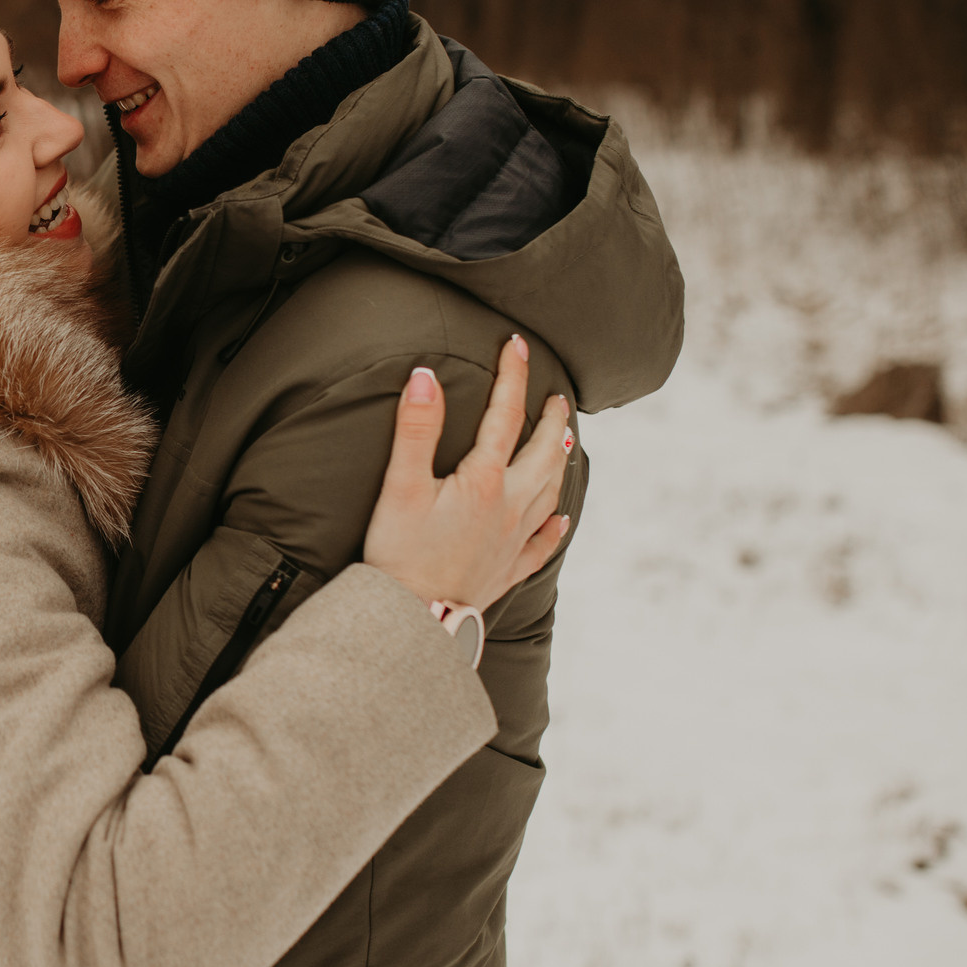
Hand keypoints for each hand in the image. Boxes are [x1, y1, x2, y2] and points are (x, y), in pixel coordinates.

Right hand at [363, 335, 574, 611]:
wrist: (412, 621)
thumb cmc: (400, 555)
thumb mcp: (400, 486)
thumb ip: (415, 429)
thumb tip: (425, 374)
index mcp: (484, 481)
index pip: (504, 415)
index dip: (512, 375)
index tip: (518, 344)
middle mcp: (509, 507)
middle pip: (543, 453)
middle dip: (552, 420)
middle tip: (558, 397)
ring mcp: (513, 540)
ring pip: (550, 492)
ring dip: (561, 461)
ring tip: (566, 442)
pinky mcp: (506, 570)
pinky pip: (541, 546)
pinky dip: (554, 528)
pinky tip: (562, 519)